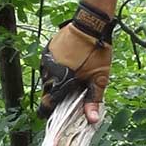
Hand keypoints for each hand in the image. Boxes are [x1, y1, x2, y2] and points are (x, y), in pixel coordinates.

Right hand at [39, 1, 114, 122]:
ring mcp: (47, 61)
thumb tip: (92, 121)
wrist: (90, 24)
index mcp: (60, 83)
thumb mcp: (99, 78)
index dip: (48, 112)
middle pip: (47, 92)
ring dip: (54, 81)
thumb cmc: (97, 52)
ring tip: (68, 78)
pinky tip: (67, 65)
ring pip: (46, 78)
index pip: (46, 105)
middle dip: (55, 96)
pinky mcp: (47, 50)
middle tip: (68, 93)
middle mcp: (49, 73)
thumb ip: (93, 100)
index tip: (53, 114)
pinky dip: (54, 69)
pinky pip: (48, 65)